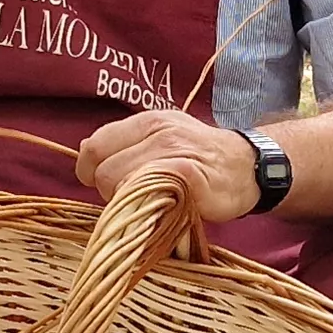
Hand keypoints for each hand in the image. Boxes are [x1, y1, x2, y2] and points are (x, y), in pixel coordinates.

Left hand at [76, 109, 260, 223]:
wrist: (249, 167)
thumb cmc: (200, 157)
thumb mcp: (164, 137)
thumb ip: (126, 143)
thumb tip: (84, 151)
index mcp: (147, 121)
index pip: (94, 146)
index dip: (91, 171)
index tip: (106, 185)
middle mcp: (158, 133)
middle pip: (102, 171)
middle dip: (110, 192)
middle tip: (135, 199)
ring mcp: (173, 154)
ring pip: (120, 187)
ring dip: (128, 204)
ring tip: (151, 204)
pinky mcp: (186, 179)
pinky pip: (146, 198)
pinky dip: (148, 210)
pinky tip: (165, 210)